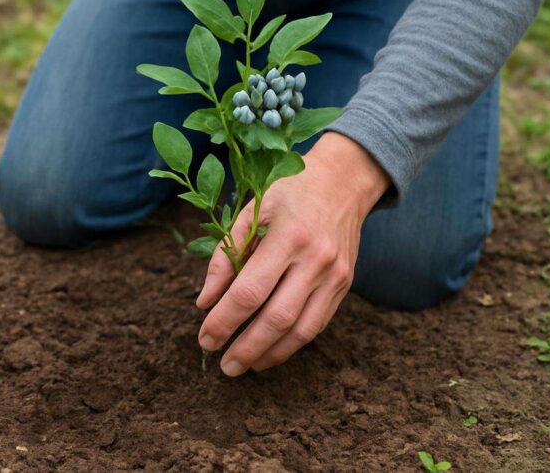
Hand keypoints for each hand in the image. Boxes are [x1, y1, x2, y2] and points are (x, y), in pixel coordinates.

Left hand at [195, 133, 389, 374]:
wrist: (342, 182)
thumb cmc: (287, 193)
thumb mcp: (250, 210)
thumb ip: (225, 255)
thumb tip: (204, 302)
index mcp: (287, 236)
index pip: (249, 292)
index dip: (224, 320)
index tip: (205, 338)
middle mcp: (315, 259)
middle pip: (276, 318)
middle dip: (245, 347)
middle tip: (222, 365)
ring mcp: (335, 276)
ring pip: (301, 330)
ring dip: (269, 354)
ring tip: (243, 366)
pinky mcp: (344, 286)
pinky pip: (317, 325)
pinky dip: (291, 344)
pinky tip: (269, 352)